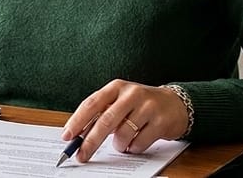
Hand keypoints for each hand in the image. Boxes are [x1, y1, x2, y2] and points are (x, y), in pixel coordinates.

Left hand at [60, 79, 188, 162]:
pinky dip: (133, 148)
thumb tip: (79, 134)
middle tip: (81, 154)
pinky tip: (136, 142)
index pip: (92, 104)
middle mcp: (131, 94)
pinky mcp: (160, 121)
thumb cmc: (140, 104)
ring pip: (123, 134)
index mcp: (116, 87)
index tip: (67, 136)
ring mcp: (147, 106)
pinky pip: (139, 143)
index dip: (77, 121)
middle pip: (105, 121)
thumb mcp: (119, 102)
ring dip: (118, 145)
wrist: (176, 104)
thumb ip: (101, 114)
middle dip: (90, 141)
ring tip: (121, 143)